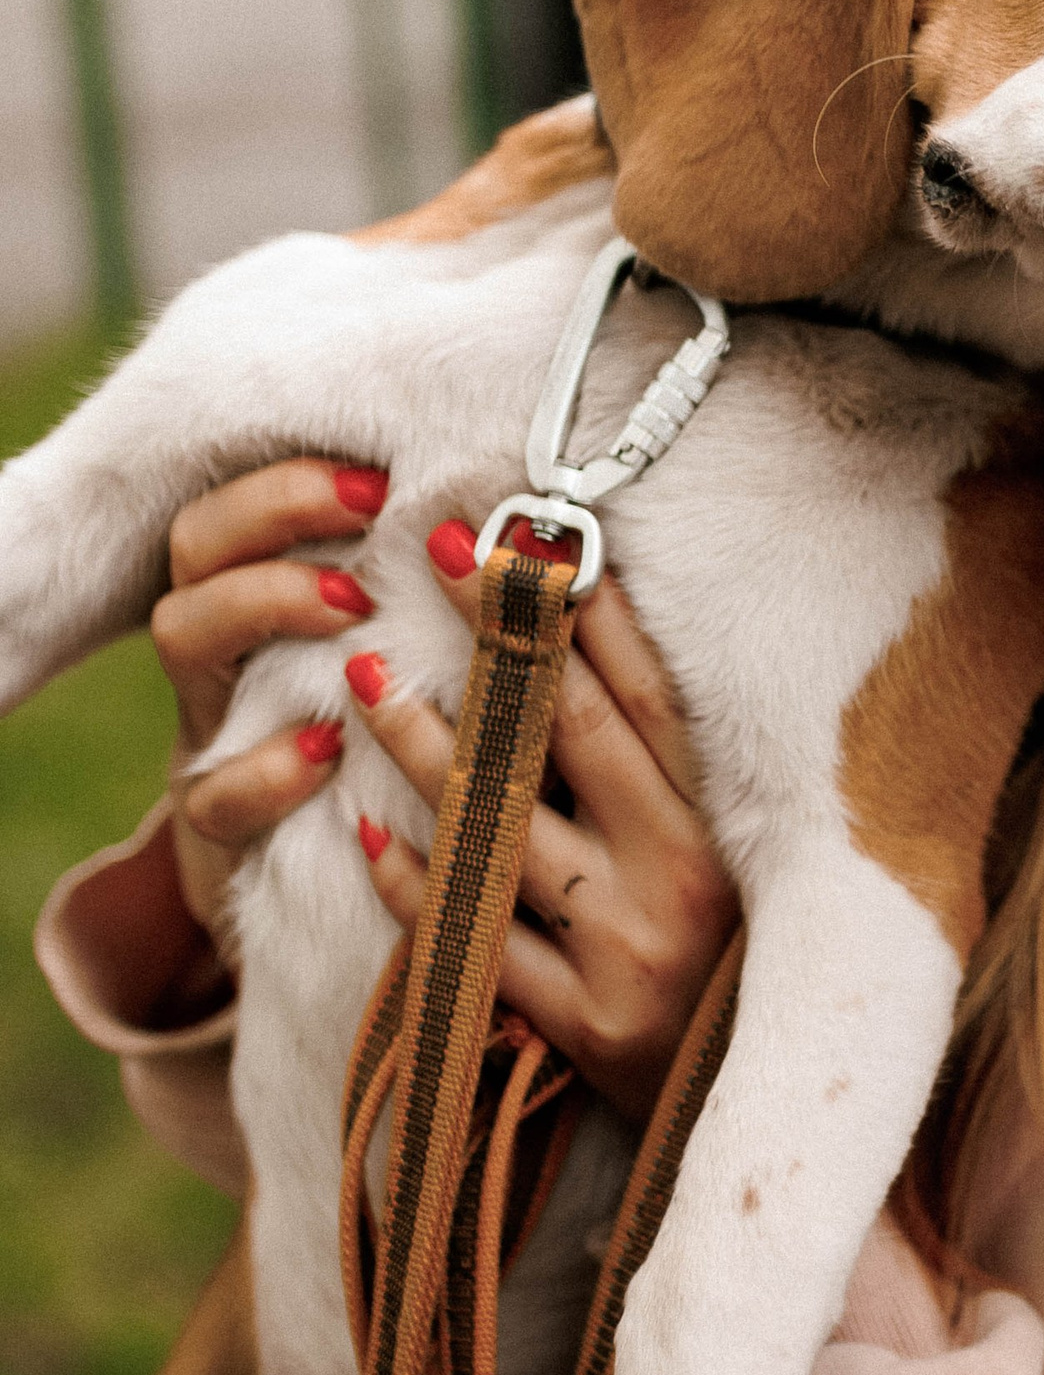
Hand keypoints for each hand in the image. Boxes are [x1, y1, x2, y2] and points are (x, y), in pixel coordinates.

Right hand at [155, 458, 395, 942]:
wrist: (333, 894)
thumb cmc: (398, 751)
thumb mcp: (416, 672)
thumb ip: (440, 608)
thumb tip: (531, 533)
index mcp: (268, 604)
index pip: (244, 505)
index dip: (293, 480)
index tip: (382, 480)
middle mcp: (225, 657)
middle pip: (194, 549)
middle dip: (274, 514)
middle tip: (369, 517)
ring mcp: (211, 735)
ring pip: (180, 637)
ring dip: (265, 602)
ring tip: (354, 610)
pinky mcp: (221, 831)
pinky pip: (211, 793)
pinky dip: (268, 767)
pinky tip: (327, 750)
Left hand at [348, 526, 736, 1123]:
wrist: (750, 1122)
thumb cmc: (740, 972)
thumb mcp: (746, 864)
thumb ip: (687, 777)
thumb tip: (611, 644)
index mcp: (735, 829)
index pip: (650, 694)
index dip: (587, 609)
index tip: (528, 531)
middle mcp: (687, 880)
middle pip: (573, 732)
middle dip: (500, 636)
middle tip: (434, 553)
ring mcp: (627, 953)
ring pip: (506, 826)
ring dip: (427, 746)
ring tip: (365, 680)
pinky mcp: (578, 1026)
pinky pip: (475, 940)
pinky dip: (418, 886)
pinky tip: (367, 834)